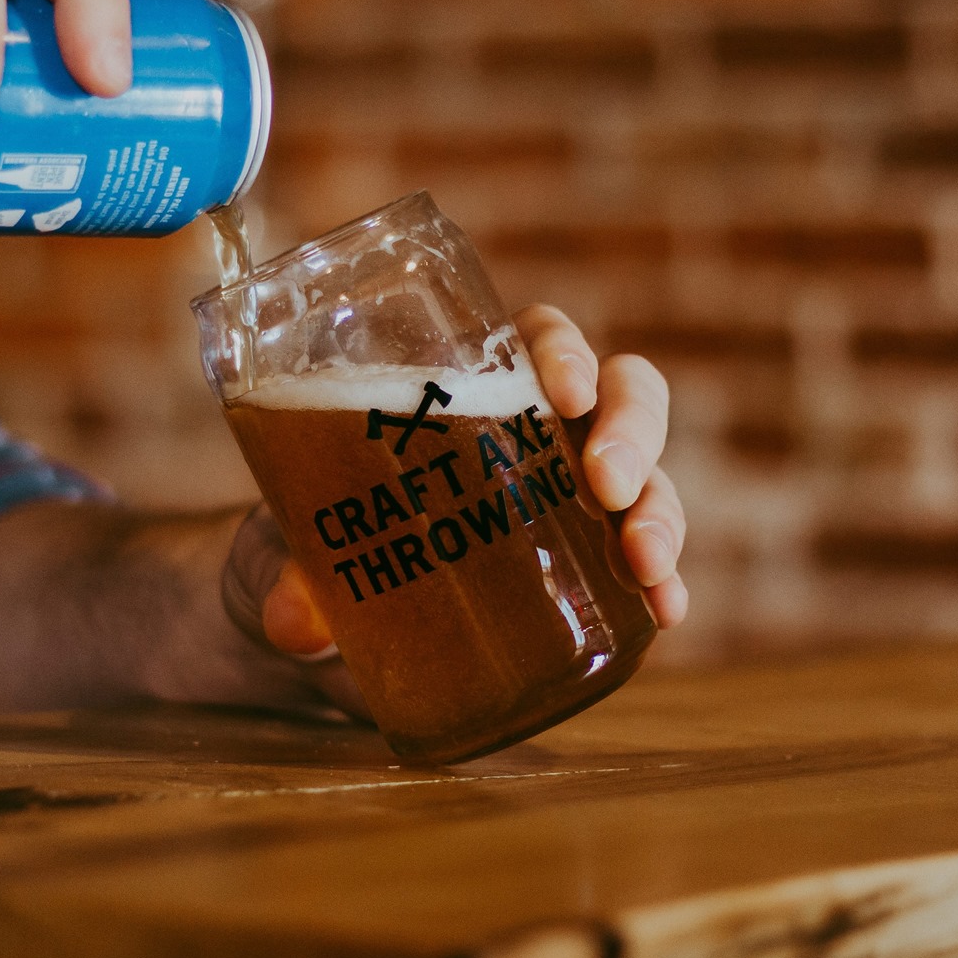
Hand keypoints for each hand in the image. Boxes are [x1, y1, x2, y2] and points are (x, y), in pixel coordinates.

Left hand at [245, 304, 688, 689]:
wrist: (338, 618)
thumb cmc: (322, 540)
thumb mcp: (297, 547)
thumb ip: (292, 575)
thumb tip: (295, 617)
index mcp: (476, 388)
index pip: (540, 339)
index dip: (564, 352)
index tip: (562, 391)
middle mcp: (543, 431)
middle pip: (622, 395)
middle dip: (632, 432)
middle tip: (607, 485)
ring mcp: (576, 498)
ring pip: (648, 476)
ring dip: (660, 512)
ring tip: (646, 566)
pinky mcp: (591, 567)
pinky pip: (647, 562)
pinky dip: (664, 586)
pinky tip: (665, 613)